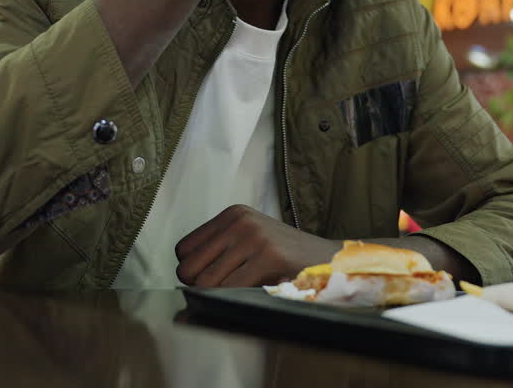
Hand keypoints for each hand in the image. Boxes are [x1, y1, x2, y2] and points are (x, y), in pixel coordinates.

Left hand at [175, 205, 337, 287]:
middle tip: (222, 291)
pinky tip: (252, 294)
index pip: (183, 249)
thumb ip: (220, 250)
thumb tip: (183, 278)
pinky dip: (233, 300)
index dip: (192, 270)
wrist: (329, 260)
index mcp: (233, 214)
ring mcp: (255, 237)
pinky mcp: (268, 257)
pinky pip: (230, 290)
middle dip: (199, 286)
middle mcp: (240, 220)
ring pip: (206, 282)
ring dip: (218, 296)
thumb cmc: (286, 257)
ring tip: (240, 291)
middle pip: (188, 267)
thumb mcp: (251, 240)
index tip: (211, 277)